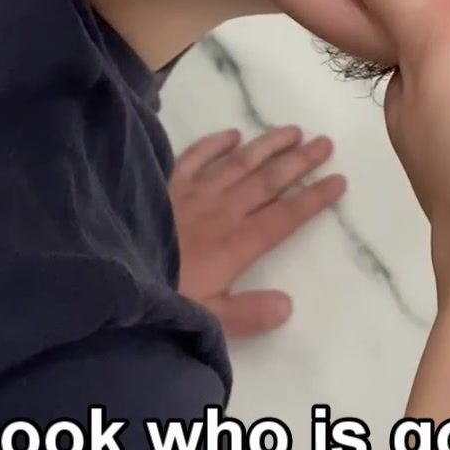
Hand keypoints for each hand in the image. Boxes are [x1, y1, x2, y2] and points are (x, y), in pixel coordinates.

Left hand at [169, 123, 345, 333]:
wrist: (111, 272)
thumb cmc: (162, 298)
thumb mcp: (208, 319)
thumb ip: (248, 313)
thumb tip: (288, 305)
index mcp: (237, 244)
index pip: (285, 216)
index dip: (314, 198)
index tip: (339, 180)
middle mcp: (222, 211)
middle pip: (268, 181)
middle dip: (300, 161)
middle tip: (325, 142)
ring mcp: (193, 193)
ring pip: (239, 163)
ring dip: (267, 146)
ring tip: (293, 130)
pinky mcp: (165, 184)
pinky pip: (194, 157)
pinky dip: (214, 144)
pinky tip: (231, 133)